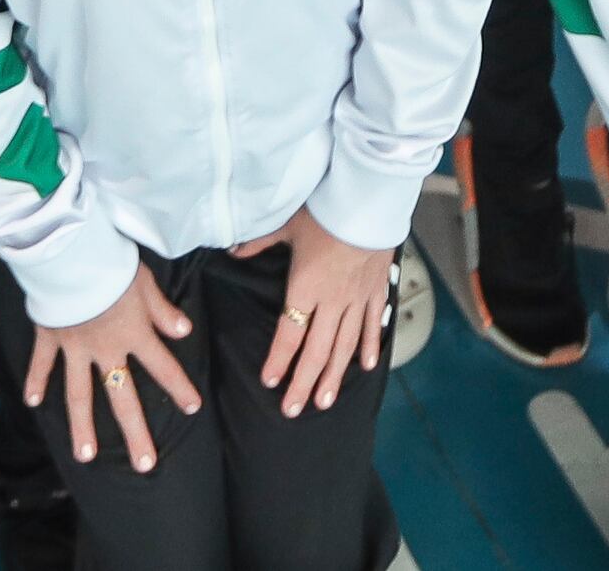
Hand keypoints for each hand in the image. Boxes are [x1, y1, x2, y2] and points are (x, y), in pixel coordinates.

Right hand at [18, 271, 201, 472]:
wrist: (69, 254)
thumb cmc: (111, 264)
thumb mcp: (145, 282)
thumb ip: (163, 311)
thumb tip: (185, 332)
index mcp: (133, 334)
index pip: (163, 366)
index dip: (179, 387)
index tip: (193, 408)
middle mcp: (106, 350)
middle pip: (123, 397)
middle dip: (135, 432)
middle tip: (145, 465)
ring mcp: (75, 347)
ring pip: (79, 394)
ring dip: (83, 426)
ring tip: (86, 456)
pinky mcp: (50, 335)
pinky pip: (42, 362)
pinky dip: (35, 380)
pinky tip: (32, 402)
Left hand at [242, 209, 391, 416]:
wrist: (368, 198)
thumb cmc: (325, 209)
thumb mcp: (286, 225)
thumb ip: (258, 242)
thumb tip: (232, 250)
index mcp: (306, 287)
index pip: (289, 333)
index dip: (279, 360)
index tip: (270, 382)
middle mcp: (332, 300)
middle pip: (317, 350)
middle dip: (304, 383)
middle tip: (294, 409)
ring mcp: (357, 298)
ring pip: (345, 346)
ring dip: (334, 376)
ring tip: (325, 401)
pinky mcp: (377, 290)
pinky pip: (373, 324)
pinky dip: (369, 346)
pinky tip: (365, 366)